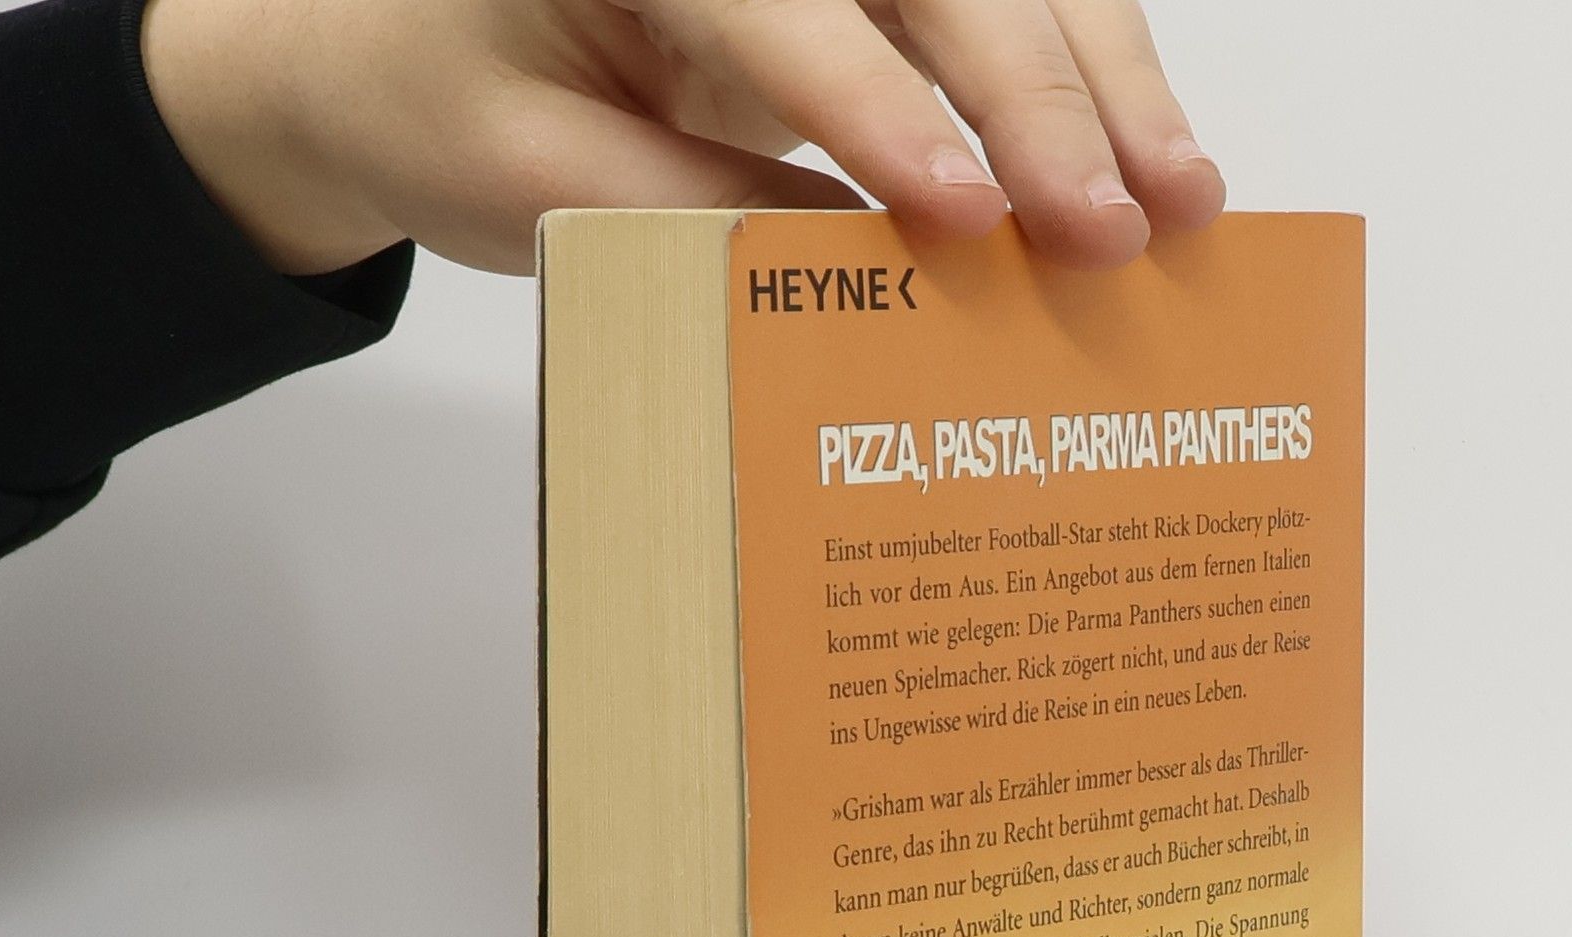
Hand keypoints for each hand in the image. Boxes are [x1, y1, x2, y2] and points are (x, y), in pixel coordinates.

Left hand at [142, 0, 1226, 277]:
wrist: (389, 53)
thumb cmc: (439, 107)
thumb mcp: (541, 184)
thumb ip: (704, 218)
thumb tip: (886, 275)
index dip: (883, 107)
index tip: (968, 215)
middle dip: (1039, 98)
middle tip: (1121, 221)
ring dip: (1100, 82)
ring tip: (1183, 196)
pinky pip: (984, 14)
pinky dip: (1076, 84)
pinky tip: (1145, 158)